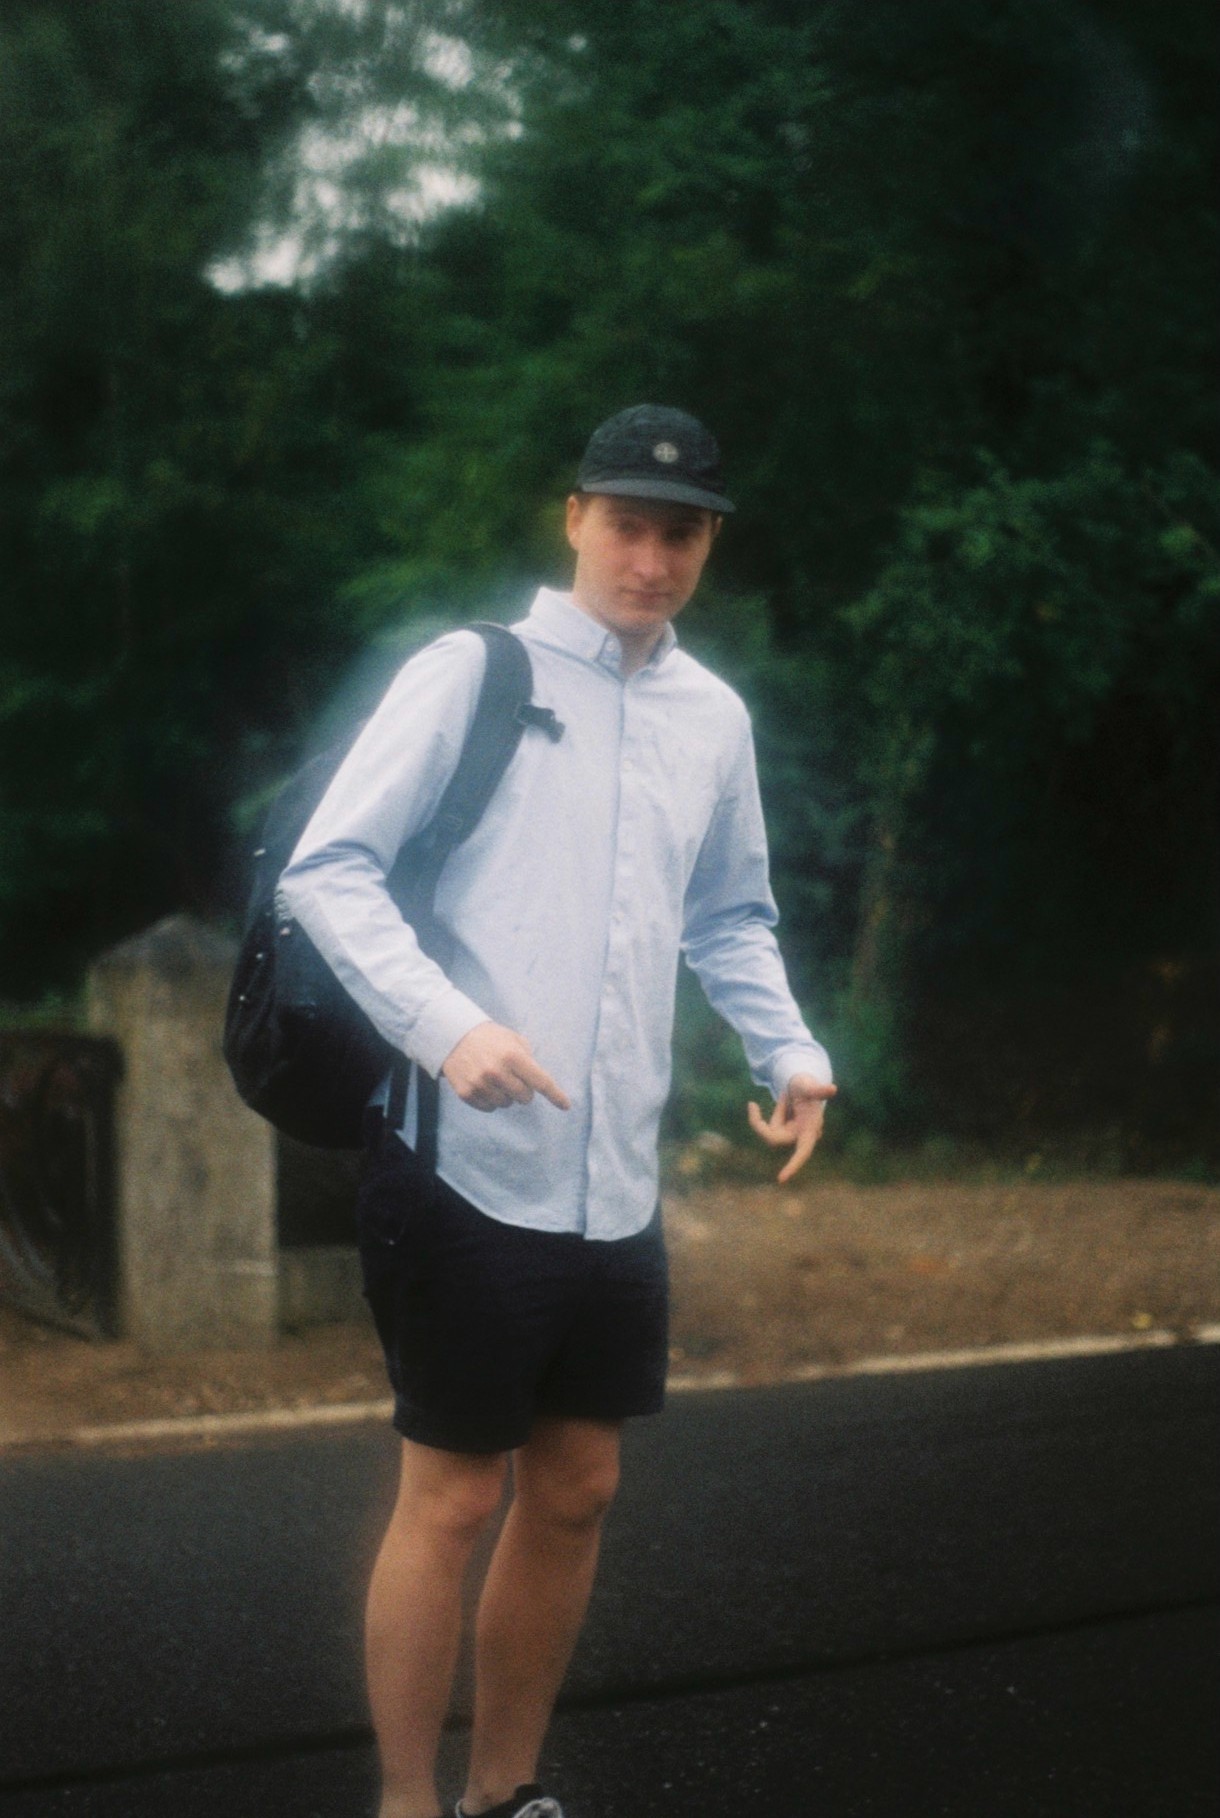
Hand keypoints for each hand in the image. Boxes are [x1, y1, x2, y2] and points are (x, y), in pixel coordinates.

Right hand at [441, 1021, 570, 1113]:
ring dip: (506, 1095)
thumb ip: (528, 1058)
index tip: (565, 1106)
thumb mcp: (513, 1039)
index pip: (541, 1081)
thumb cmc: (490, 1038)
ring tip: (495, 1079)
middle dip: (524, 1090)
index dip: (555, 1095)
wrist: (453, 1036)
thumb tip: (539, 1082)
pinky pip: (490, 1108)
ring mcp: (480, 1084)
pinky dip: (491, 1100)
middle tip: (514, 1077)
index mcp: (513, 1056)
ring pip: (507, 1104)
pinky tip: (484, 1085)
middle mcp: (497, 1072)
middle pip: (525, 1097)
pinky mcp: (467, 1093)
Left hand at [747, 1074, 836, 1182]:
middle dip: (760, 1124)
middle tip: (751, 1105)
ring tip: (787, 1096)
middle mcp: (801, 1137)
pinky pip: (769, 1124)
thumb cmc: (807, 1086)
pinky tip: (784, 1098)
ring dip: (776, 1111)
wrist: (803, 1086)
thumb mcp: (809, 1086)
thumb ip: (818, 1090)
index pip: (802, 1153)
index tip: (780, 1179)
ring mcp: (791, 1135)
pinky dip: (774, 1111)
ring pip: (771, 1129)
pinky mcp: (783, 1131)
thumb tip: (832, 1089)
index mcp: (810, 1132)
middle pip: (773, 1138)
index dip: (793, 1166)